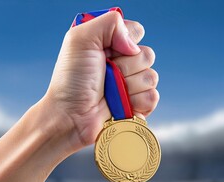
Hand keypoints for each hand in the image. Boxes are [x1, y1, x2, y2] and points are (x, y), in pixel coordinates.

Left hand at [44, 11, 159, 151]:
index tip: (107, 52)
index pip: (136, 32)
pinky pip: (153, 97)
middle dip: (126, 66)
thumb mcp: (80, 39)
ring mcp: (131, 85)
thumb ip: (109, 22)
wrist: (71, 117)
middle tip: (106, 74)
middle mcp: (122, 63)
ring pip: (151, 77)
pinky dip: (137, 101)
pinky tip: (121, 105)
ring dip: (130, 86)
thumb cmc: (70, 81)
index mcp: (110, 45)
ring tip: (110, 92)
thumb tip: (133, 43)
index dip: (125, 41)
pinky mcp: (137, 105)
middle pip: (148, 55)